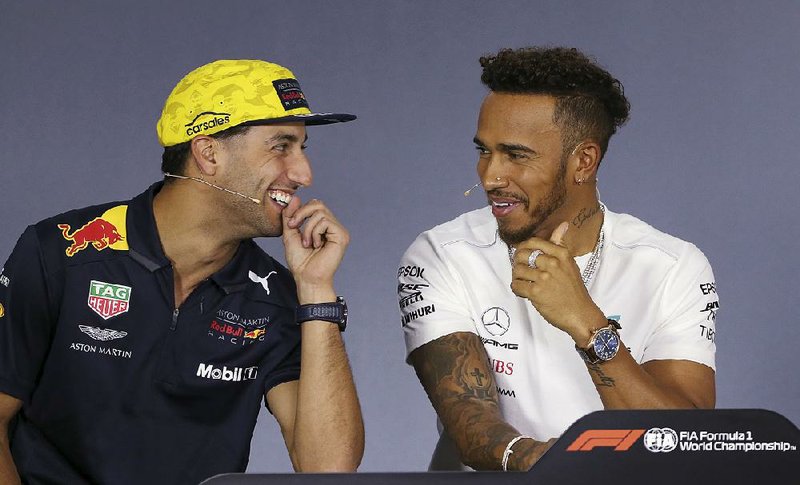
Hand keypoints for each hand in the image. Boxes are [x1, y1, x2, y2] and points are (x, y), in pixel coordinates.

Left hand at [281, 196, 348, 301]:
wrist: (307, 278)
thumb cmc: (300, 262)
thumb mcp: (290, 234)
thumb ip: (290, 217)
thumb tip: (295, 198)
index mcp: (323, 226)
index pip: (314, 205)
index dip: (300, 210)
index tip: (291, 225)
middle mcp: (333, 227)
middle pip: (318, 203)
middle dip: (302, 213)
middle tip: (294, 227)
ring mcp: (339, 231)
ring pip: (320, 212)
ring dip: (308, 228)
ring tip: (307, 243)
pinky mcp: (342, 236)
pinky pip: (326, 221)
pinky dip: (315, 232)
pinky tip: (316, 245)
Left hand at [510, 222, 604, 343]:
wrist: (580, 313)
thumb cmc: (574, 289)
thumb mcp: (569, 263)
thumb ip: (560, 244)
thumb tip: (563, 224)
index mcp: (561, 254)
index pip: (534, 242)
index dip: (524, 247)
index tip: (523, 254)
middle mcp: (552, 263)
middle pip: (522, 254)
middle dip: (518, 262)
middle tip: (521, 269)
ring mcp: (543, 278)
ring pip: (517, 270)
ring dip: (517, 276)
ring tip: (523, 281)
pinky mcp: (536, 292)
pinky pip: (516, 285)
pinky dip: (517, 288)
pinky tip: (523, 291)